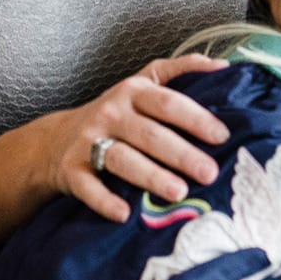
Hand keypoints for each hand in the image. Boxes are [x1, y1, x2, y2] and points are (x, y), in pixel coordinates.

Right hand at [38, 55, 232, 223]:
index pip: (169, 103)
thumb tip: (224, 65)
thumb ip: (178, 71)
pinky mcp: (71, 169)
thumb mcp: (143, 83)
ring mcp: (89, 141)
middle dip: (182, 154)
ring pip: (123, 159)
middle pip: (150, 134)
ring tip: (178, 192)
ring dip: (151, 176)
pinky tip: (125, 214)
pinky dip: (105, 200)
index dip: (196, 118)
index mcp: (134, 92)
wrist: (56, 139)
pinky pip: (88, 187)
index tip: (223, 136)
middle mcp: (111, 113)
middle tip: (209, 172)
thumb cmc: (116, 112)